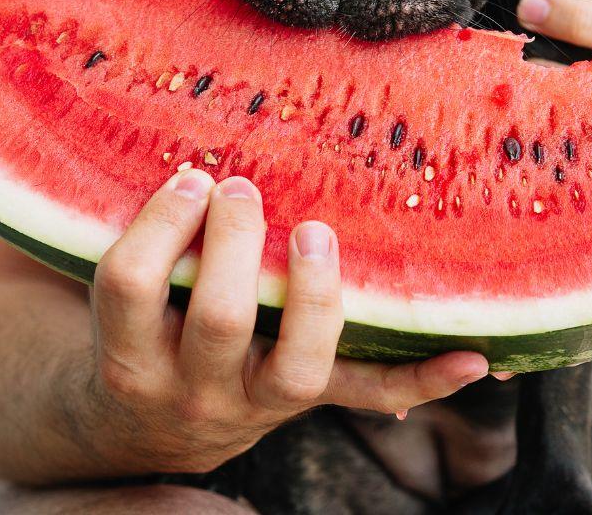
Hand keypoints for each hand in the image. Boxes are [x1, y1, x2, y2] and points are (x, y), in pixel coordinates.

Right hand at [90, 169, 489, 473]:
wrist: (147, 434)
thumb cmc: (139, 334)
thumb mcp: (121, 298)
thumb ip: (147, 240)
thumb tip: (193, 158)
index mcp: (130, 353)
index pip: (131, 286)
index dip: (163, 222)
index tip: (194, 176)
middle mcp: (191, 388)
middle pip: (219, 318)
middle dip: (238, 241)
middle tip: (243, 189)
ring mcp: (253, 405)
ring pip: (298, 365)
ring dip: (316, 294)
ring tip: (318, 233)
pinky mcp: (302, 405)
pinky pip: (365, 394)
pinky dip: (422, 382)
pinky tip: (471, 357)